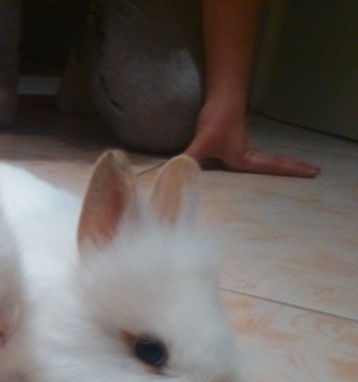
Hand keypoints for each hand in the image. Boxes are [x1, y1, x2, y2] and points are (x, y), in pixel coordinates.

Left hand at [185, 104, 319, 177]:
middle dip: (294, 168)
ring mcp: (242, 146)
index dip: (290, 172)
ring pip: (267, 158)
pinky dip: (268, 160)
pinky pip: (256, 155)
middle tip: (316, 171)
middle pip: (275, 163)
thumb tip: (178, 173)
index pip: (271, 168)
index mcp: (243, 158)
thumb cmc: (216, 118)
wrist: (221, 95)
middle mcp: (246, 154)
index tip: (312, 173)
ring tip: (300, 168)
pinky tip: (265, 162)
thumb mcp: (202, 141)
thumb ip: (190, 159)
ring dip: (283, 163)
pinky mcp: (234, 141)